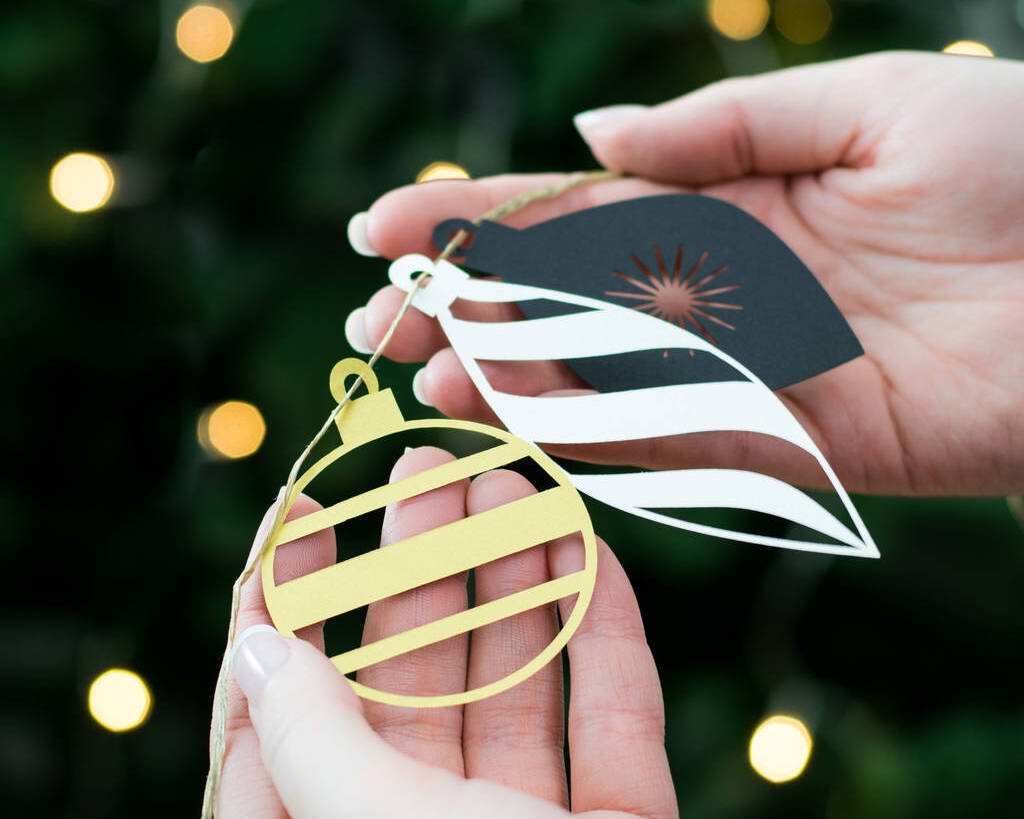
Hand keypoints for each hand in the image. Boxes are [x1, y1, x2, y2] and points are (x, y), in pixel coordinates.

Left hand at [213, 446, 675, 817]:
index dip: (289, 603)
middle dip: (424, 563)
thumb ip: (311, 741)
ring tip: (512, 488)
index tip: (301, 510)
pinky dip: (606, 635)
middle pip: (414, 675)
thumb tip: (255, 645)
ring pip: (517, 685)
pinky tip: (593, 557)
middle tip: (432, 471)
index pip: (289, 710)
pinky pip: (615, 718)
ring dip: (517, 581)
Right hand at [349, 51, 1023, 496]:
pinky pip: (670, 432)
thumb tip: (592, 132)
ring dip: (505, 375)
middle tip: (372, 320)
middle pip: (567, 301)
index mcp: (729, 202)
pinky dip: (588, 425)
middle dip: (465, 308)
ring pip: (601, 375)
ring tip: (420, 374)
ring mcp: (747, 366)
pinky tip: (512, 410)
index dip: (479, 214)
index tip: (386, 222)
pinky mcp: (791, 438)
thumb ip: (726, 126)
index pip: (577, 209)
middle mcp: (720, 288)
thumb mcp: (870, 102)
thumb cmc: (1022, 160)